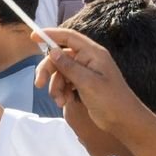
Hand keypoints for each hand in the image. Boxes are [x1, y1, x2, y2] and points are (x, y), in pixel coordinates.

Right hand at [35, 27, 154, 137]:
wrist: (123, 120)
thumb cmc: (110, 99)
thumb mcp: (87, 82)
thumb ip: (69, 66)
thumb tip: (52, 51)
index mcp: (93, 54)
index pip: (69, 37)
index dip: (50, 35)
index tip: (32, 37)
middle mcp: (88, 60)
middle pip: (60, 57)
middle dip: (48, 70)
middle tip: (38, 84)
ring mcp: (85, 72)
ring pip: (60, 72)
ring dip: (55, 86)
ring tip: (60, 101)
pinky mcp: (82, 84)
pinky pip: (64, 82)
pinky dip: (61, 92)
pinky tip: (65, 102)